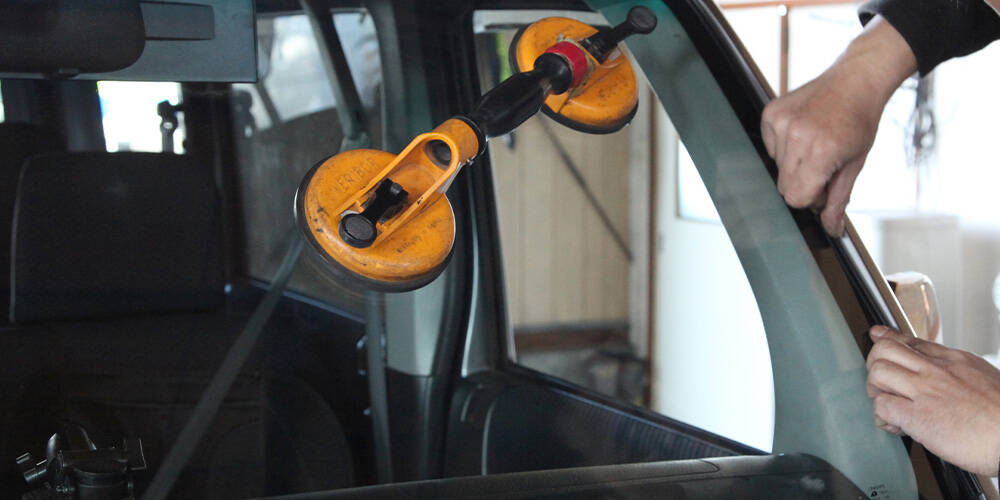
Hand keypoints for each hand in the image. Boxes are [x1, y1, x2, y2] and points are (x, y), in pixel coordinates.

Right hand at [760, 17, 916, 235]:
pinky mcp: (771, 113)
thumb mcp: (855, 163)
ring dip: (795, 164)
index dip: (813, 197)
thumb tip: (831, 229)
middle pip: (784, 186)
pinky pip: (770, 146)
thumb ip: (839, 199)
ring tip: (816, 143)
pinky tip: (803, 131)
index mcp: (821, 152)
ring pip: (777, 167)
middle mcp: (796, 136)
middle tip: (824, 164)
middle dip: (804, 182)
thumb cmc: (860, 120)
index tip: (826, 184)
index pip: (796, 198)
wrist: (856, 80)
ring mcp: (781, 123)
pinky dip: (784, 145)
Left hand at [866, 325, 999, 475]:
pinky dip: (882, 417)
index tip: (878, 336)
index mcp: (954, 360)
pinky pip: (882, 407)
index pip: (911, 341)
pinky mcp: (918, 417)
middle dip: (875, 364)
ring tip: (888, 403)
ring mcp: (925, 391)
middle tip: (883, 383)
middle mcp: (936, 371)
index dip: (888, 338)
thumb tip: (951, 379)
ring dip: (875, 390)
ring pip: (878, 372)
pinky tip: (895, 425)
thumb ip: (961, 374)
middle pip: (885, 349)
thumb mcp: (985, 378)